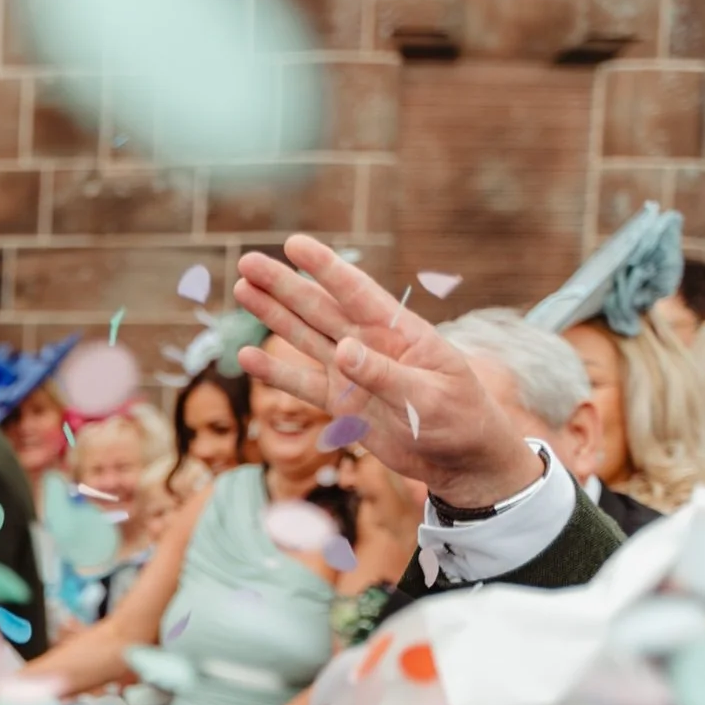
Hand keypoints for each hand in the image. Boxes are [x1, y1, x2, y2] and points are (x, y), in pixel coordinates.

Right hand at [232, 235, 543, 508]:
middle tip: (247, 262)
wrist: (462, 460)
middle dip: (284, 285)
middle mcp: (370, 345)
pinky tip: (246, 357)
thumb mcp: (429, 397)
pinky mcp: (341, 402)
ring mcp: (352, 373)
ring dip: (273, 316)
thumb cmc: (460, 419)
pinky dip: (275, 371)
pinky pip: (300, 384)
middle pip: (319, 309)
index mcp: (399, 332)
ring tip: (243, 291)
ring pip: (304, 337)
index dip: (324, 268)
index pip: (356, 292)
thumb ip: (383, 374)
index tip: (293, 244)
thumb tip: (340, 351)